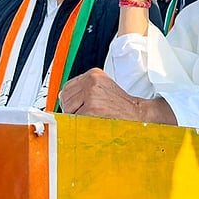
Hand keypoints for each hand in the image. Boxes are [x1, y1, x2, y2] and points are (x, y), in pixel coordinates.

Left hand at [59, 68, 175, 124]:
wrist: (137, 113)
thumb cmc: (120, 104)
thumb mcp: (103, 88)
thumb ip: (84, 88)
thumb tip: (61, 97)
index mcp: (94, 74)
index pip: (68, 87)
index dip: (71, 100)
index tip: (79, 106)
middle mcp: (91, 81)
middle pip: (65, 98)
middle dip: (72, 109)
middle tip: (87, 114)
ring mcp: (91, 94)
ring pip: (68, 109)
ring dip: (76, 117)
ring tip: (91, 117)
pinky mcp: (91, 108)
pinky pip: (75, 119)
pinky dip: (80, 124)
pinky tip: (93, 122)